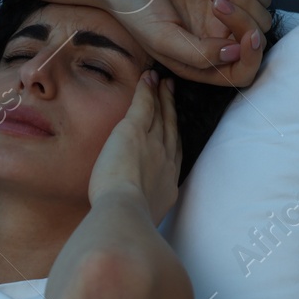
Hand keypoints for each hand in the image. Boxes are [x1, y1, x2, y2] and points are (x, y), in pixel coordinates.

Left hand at [88, 68, 181, 223]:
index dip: (173, 134)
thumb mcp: (142, 217)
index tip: (173, 124)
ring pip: (160, 114)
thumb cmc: (126, 221)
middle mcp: (165, 159)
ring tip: (163, 81)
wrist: (125, 212)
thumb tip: (133, 214)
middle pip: (170, 128)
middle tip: (172, 91)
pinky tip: (148, 77)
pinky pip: (143, 104)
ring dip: (162, 96)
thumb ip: (141, 209)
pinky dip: (147, 90)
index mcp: (167, 183)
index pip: (173, 152)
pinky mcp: (134, 131)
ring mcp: (152, 144)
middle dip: (172, 109)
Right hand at [99, 0, 273, 87]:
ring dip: (244, 2)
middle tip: (216, 4)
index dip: (251, 59)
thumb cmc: (137, 12)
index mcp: (202, 63)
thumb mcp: (162, 40)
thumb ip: (199, 54)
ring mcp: (225, 16)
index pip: (242, 73)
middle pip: (255, 42)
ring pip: (261, 16)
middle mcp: (217, 42)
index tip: (245, 37)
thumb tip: (236, 52)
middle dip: (244, 22)